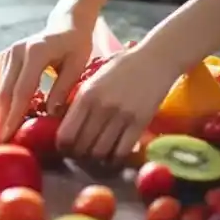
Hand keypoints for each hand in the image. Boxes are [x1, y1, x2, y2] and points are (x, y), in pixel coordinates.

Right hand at [0, 13, 92, 140]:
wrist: (66, 25)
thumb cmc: (76, 45)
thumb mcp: (77, 66)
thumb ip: (63, 89)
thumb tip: (49, 115)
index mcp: (35, 52)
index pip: (21, 90)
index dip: (14, 116)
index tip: (9, 137)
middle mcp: (17, 51)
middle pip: (6, 92)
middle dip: (4, 120)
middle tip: (3, 143)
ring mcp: (8, 53)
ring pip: (0, 90)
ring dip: (2, 113)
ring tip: (5, 136)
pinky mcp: (5, 57)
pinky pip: (0, 85)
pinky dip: (4, 102)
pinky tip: (7, 119)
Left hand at [58, 46, 178, 159]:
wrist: (156, 60)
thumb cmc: (123, 67)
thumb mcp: (95, 79)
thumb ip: (80, 100)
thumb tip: (64, 124)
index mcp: (86, 95)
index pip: (66, 134)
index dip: (63, 146)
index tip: (65, 148)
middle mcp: (102, 107)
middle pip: (81, 146)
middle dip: (79, 154)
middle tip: (82, 154)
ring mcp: (122, 116)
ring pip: (100, 152)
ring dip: (96, 158)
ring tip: (98, 155)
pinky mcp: (140, 123)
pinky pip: (122, 151)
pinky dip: (115, 159)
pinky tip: (114, 156)